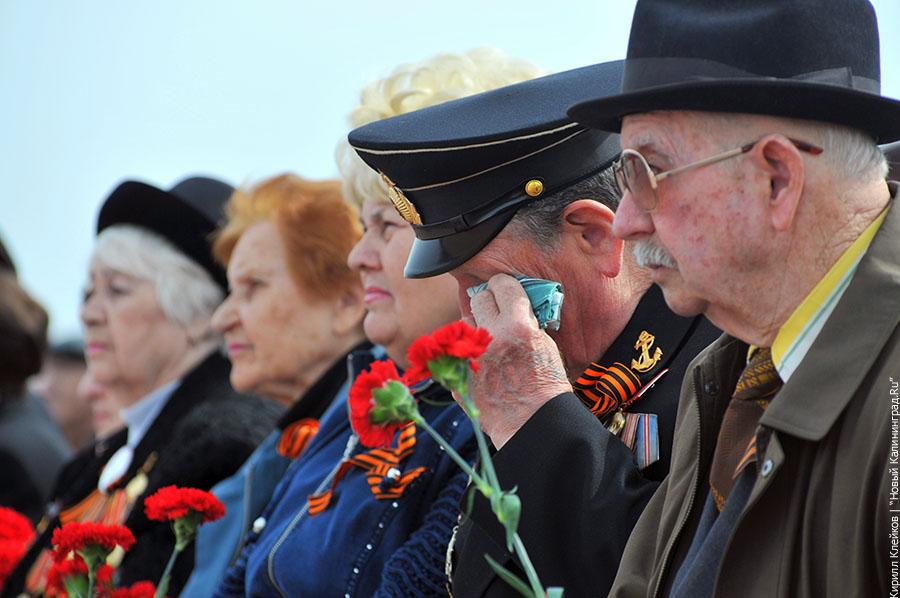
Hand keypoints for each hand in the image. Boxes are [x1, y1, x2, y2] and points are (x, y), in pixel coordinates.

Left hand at [466, 274, 571, 448]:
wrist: (532, 424)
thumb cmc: (546, 386)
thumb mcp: (545, 345)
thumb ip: (525, 321)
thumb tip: (512, 304)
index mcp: (517, 327)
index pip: (502, 285)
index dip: (504, 286)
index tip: (503, 290)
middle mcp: (491, 338)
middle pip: (478, 300)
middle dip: (488, 304)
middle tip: (495, 315)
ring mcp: (471, 358)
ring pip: (463, 325)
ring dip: (475, 330)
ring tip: (490, 345)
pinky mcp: (458, 376)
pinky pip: (457, 352)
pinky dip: (467, 356)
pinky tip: (484, 368)